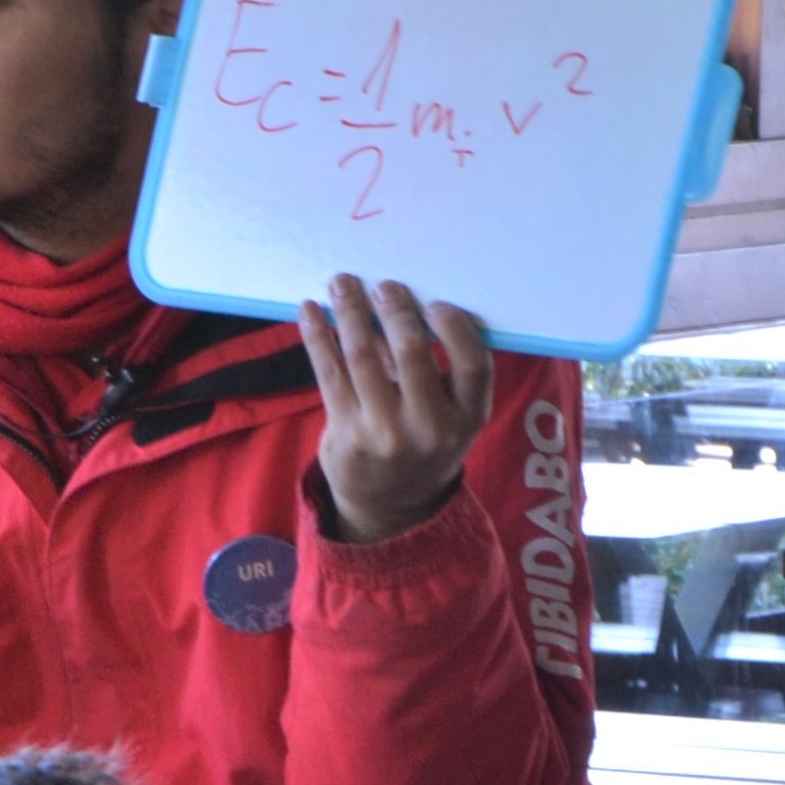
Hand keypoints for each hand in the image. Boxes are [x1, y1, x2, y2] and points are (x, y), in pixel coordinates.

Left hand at [300, 274, 492, 543]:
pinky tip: (311, 311)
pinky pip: (328, 373)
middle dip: (395, 311)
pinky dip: (318, 337)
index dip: (455, 329)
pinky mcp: (346, 433)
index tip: (434, 304)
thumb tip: (399, 305)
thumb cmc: (424, 441)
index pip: (473, 364)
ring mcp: (385, 432)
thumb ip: (432, 370)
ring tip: (342, 283)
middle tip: (383, 285)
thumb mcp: (447, 414)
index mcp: (468, 417)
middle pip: (412, 353)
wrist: (389, 501)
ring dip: (351, 313)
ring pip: (363, 357)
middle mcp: (430, 426)